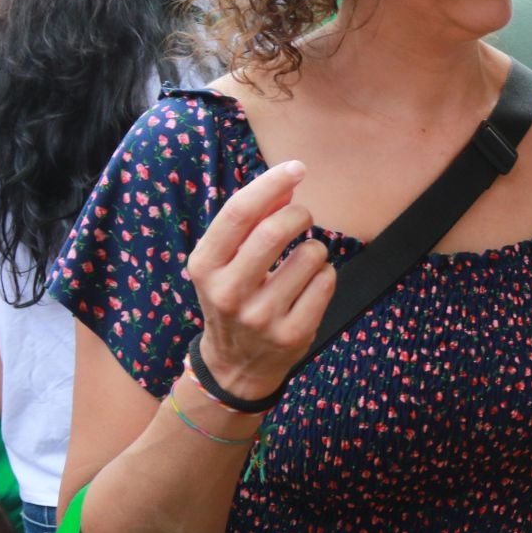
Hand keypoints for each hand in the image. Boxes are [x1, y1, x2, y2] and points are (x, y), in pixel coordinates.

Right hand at [186, 161, 337, 401]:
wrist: (236, 364)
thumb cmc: (234, 296)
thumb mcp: (224, 262)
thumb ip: (249, 223)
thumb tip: (286, 186)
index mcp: (204, 266)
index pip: (239, 213)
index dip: (272, 184)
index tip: (297, 168)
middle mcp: (228, 292)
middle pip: (276, 230)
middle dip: (300, 214)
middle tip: (303, 217)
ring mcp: (261, 316)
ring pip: (311, 255)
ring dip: (316, 248)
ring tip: (303, 261)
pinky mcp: (293, 333)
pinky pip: (327, 281)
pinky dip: (326, 274)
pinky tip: (310, 285)